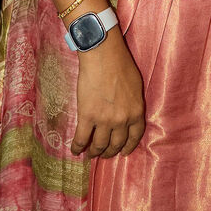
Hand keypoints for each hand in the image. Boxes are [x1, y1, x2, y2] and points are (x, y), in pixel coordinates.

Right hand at [71, 31, 145, 158]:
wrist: (103, 55)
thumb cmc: (121, 64)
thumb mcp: (136, 86)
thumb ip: (133, 104)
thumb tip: (127, 113)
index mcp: (136, 111)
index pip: (135, 137)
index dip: (128, 147)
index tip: (123, 153)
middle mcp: (122, 120)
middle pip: (116, 144)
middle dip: (109, 152)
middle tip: (104, 154)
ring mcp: (104, 120)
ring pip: (99, 145)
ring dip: (94, 152)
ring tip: (90, 154)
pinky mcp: (87, 117)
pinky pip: (81, 139)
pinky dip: (77, 148)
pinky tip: (75, 151)